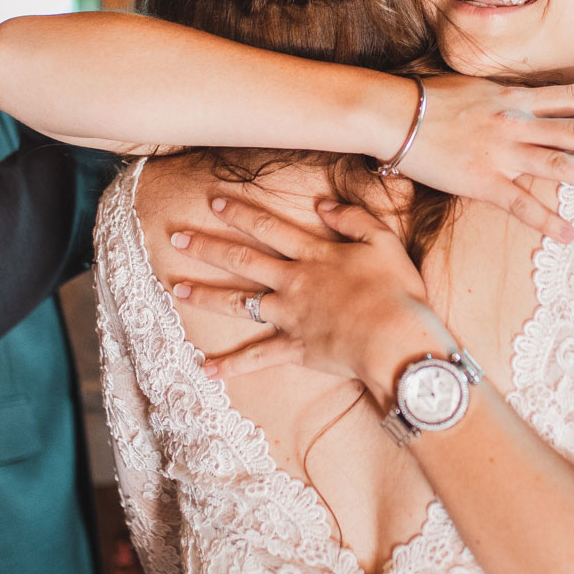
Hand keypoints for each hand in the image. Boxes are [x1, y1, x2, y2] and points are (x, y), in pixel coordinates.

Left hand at [169, 195, 451, 392]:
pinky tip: (207, 370)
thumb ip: (353, 218)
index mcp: (314, 254)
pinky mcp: (295, 348)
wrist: (395, 340)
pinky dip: (232, 366)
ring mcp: (290, 316)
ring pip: (239, 304)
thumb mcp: (383, 241)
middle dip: (207, 247)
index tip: (213, 202)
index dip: (240, 213)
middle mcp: (294, 282)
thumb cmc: (397, 291)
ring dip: (206, 296)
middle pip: (243, 260)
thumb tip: (323, 204)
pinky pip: (257, 358)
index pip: (269, 228)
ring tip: (177, 289)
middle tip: (176, 237)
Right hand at [392, 75, 573, 242]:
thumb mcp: (478, 88)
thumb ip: (507, 96)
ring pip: (560, 166)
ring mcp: (502, 153)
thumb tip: (526, 100)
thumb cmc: (430, 98)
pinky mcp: (483, 181)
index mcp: (517, 98)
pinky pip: (521, 205)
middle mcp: (517, 123)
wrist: (395, 114)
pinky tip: (568, 235)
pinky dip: (546, 221)